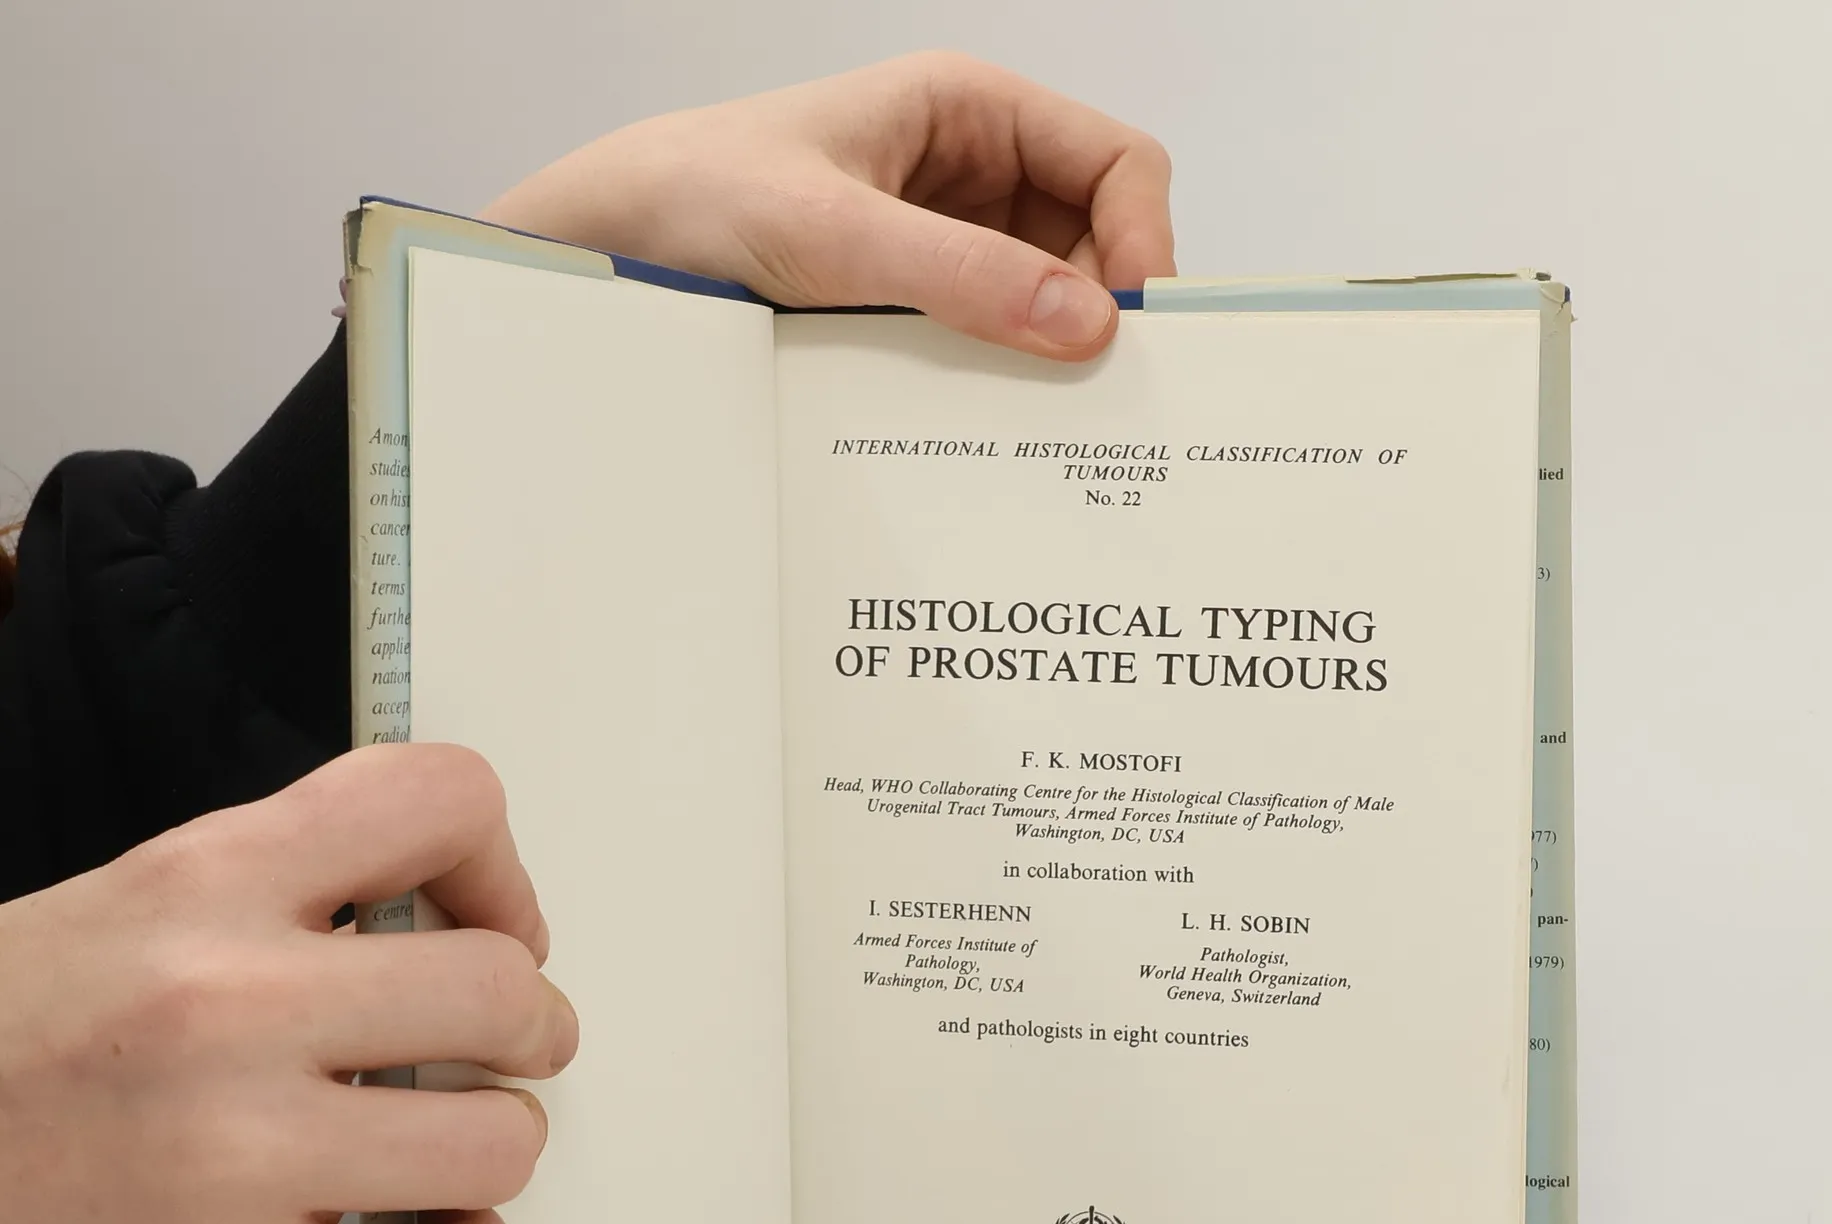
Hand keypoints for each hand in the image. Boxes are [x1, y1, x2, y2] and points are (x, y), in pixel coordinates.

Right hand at [0, 744, 577, 1223]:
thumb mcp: (109, 920)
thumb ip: (269, 901)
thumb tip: (436, 914)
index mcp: (197, 885)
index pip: (436, 798)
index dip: (496, 861)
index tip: (485, 919)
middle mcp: (225, 1004)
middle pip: (504, 990)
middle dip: (527, 1027)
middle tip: (504, 1047)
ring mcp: (232, 1156)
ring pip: (499, 1142)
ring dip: (491, 1149)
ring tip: (439, 1151)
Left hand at [484, 52, 1174, 361]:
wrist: (610, 248)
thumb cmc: (703, 195)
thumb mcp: (837, 235)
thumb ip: (962, 277)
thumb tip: (1087, 325)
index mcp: (969, 112)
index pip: (1115, 163)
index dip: (1143, 239)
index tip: (1130, 327)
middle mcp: (972, 175)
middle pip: (1096, 242)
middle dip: (1105, 313)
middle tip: (1102, 395)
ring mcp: (946, 246)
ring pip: (1049, 303)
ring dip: (1053, 356)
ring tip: (1046, 422)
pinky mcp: (915, 309)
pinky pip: (991, 344)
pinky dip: (1005, 382)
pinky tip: (995, 425)